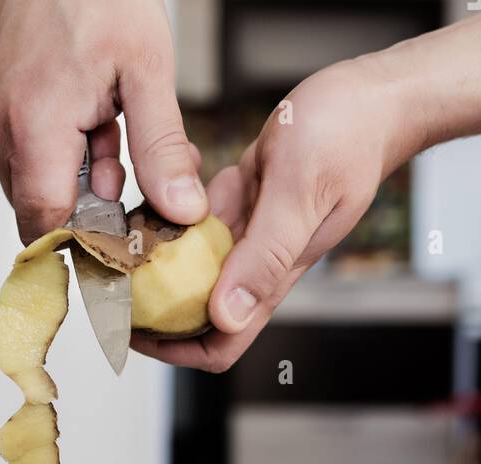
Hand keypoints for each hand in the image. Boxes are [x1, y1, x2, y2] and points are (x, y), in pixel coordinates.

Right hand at [0, 0, 208, 242]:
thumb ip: (161, 149)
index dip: (83, 240)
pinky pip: (17, 146)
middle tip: (127, 160)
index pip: (47, 221)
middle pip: (40, 204)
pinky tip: (82, 110)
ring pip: (30, 176)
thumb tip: (180, 209)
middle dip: (88, 200)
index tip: (119, 239)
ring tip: (107, 122)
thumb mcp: (146, 69)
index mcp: (34, 125)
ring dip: (73, 169)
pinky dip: (53, 144)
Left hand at [133, 59, 420, 371]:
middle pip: (193, 310)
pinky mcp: (243, 200)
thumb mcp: (300, 193)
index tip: (132, 329)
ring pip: (187, 264)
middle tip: (107, 277)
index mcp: (272, 275)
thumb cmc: (348, 138)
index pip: (221, 343)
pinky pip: (195, 219)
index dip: (174, 348)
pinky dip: (172, 207)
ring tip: (118, 230)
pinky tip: (158, 185)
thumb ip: (266, 256)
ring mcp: (248, 232)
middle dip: (150, 303)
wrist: (372, 98)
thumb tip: (228, 316)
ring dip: (153, 253)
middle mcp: (255, 262)